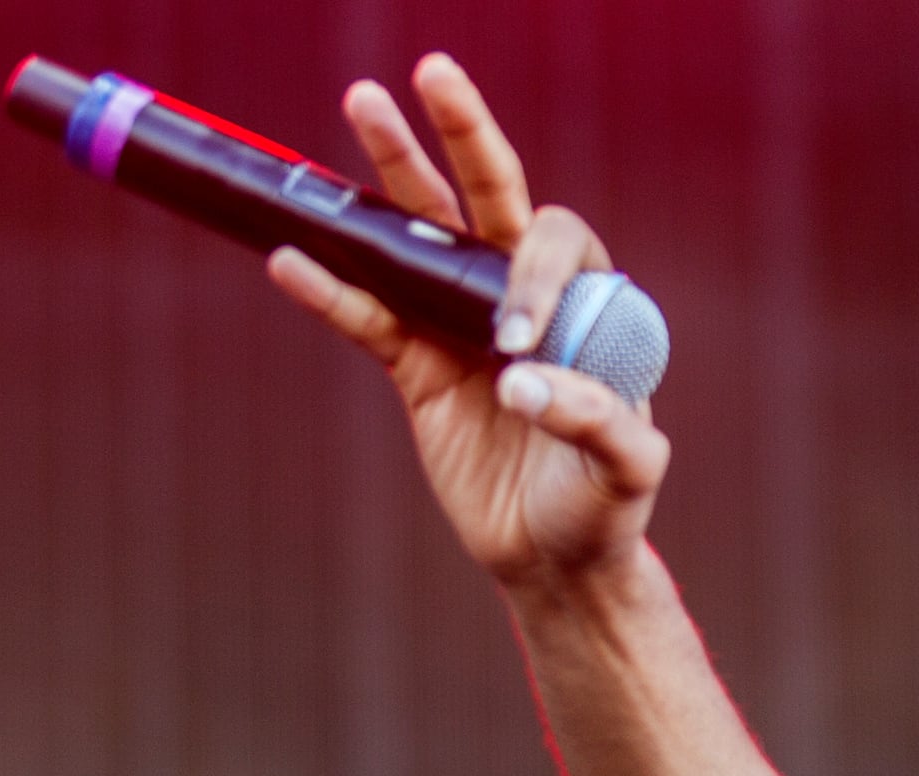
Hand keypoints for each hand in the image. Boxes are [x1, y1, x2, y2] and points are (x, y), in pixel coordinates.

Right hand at [267, 54, 667, 590]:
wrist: (554, 559)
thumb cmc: (604, 509)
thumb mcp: (626, 475)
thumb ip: (599, 424)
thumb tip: (524, 377)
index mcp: (587, 311)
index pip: (556, 248)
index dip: (530, 277)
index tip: (513, 344)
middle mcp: (523, 302)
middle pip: (488, 203)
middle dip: (462, 137)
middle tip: (431, 73)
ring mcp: (463, 326)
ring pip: (421, 237)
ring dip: (391, 176)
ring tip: (362, 102)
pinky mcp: (416, 366)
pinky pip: (368, 316)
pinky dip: (332, 291)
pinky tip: (292, 259)